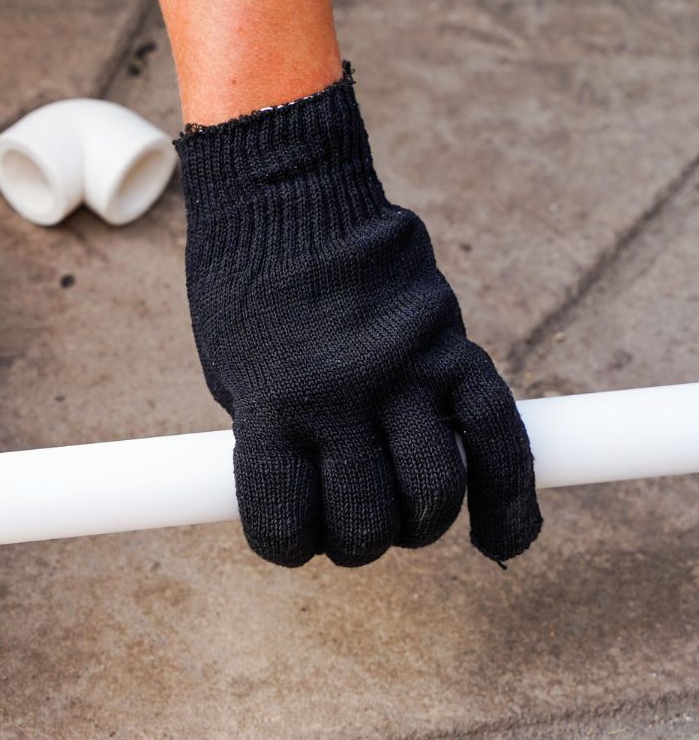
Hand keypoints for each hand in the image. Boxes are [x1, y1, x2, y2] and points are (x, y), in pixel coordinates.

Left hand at [175, 70, 540, 567]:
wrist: (284, 194)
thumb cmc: (243, 288)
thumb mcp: (231, 371)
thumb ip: (275, 439)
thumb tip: (316, 506)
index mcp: (270, 403)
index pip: (283, 520)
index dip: (286, 545)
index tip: (289, 535)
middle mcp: (339, 395)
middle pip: (367, 518)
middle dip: (356, 540)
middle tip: (348, 523)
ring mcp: (402, 371)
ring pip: (435, 491)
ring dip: (419, 524)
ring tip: (404, 515)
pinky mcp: (451, 348)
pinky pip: (498, 439)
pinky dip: (508, 501)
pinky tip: (500, 537)